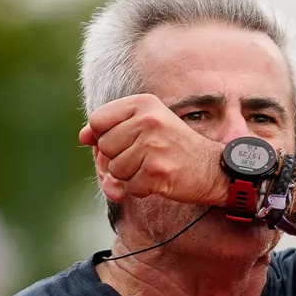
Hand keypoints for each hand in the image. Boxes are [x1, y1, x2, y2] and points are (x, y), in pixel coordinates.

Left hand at [80, 95, 228, 208]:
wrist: (213, 169)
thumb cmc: (174, 148)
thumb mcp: (145, 127)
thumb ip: (111, 128)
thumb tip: (82, 137)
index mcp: (143, 104)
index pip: (97, 120)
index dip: (102, 137)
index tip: (122, 143)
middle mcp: (148, 121)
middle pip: (104, 147)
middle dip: (118, 160)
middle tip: (144, 159)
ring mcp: (153, 146)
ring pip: (115, 170)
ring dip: (130, 177)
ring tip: (153, 168)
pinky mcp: (158, 171)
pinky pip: (129, 188)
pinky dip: (141, 190)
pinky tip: (159, 181)